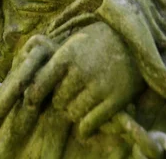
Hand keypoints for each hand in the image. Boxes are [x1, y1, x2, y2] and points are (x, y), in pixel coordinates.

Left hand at [23, 22, 144, 136]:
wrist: (137, 38)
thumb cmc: (102, 38)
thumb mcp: (76, 39)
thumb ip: (56, 57)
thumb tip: (29, 69)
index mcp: (68, 54)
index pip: (38, 84)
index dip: (33, 95)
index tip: (32, 101)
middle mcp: (81, 71)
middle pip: (57, 101)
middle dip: (61, 100)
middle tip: (69, 96)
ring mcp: (99, 87)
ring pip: (72, 114)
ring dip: (74, 112)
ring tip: (81, 103)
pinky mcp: (115, 100)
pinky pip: (89, 125)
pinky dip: (86, 127)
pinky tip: (88, 121)